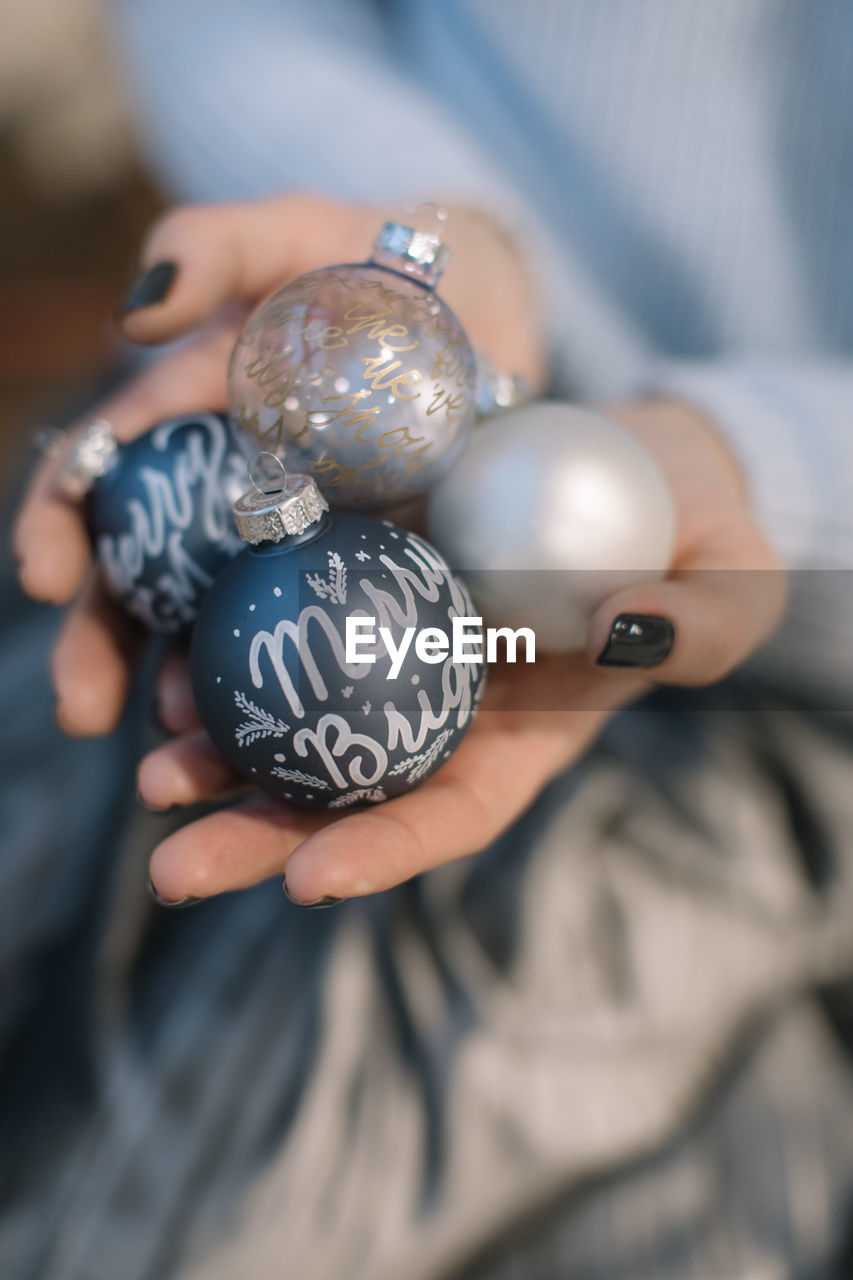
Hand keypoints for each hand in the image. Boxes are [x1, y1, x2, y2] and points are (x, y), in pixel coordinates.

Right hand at [12, 194, 543, 735]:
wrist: (477, 316)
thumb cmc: (373, 266)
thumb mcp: (295, 233)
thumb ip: (217, 246)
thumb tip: (141, 311)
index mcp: (180, 432)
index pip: (97, 485)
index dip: (58, 528)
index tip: (46, 576)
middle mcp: (216, 507)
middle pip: (140, 588)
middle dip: (99, 651)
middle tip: (82, 710)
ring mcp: (288, 555)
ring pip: (217, 639)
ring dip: (183, 700)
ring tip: (169, 755)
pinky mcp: (361, 585)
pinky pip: (320, 649)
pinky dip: (292, 698)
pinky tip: (281, 748)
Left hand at [138, 398, 785, 906]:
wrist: (645, 459)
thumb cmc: (702, 539)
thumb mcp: (728, 587)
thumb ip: (692, 626)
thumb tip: (620, 630)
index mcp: (522, 735)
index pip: (451, 812)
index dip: (384, 850)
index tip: (310, 881)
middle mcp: (443, 701)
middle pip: (347, 787)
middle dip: (259, 834)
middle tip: (171, 868)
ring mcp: (395, 636)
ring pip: (298, 710)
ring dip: (218, 745)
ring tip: (150, 767)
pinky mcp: (364, 562)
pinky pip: (291, 605)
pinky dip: (234, 633)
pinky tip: (171, 649)